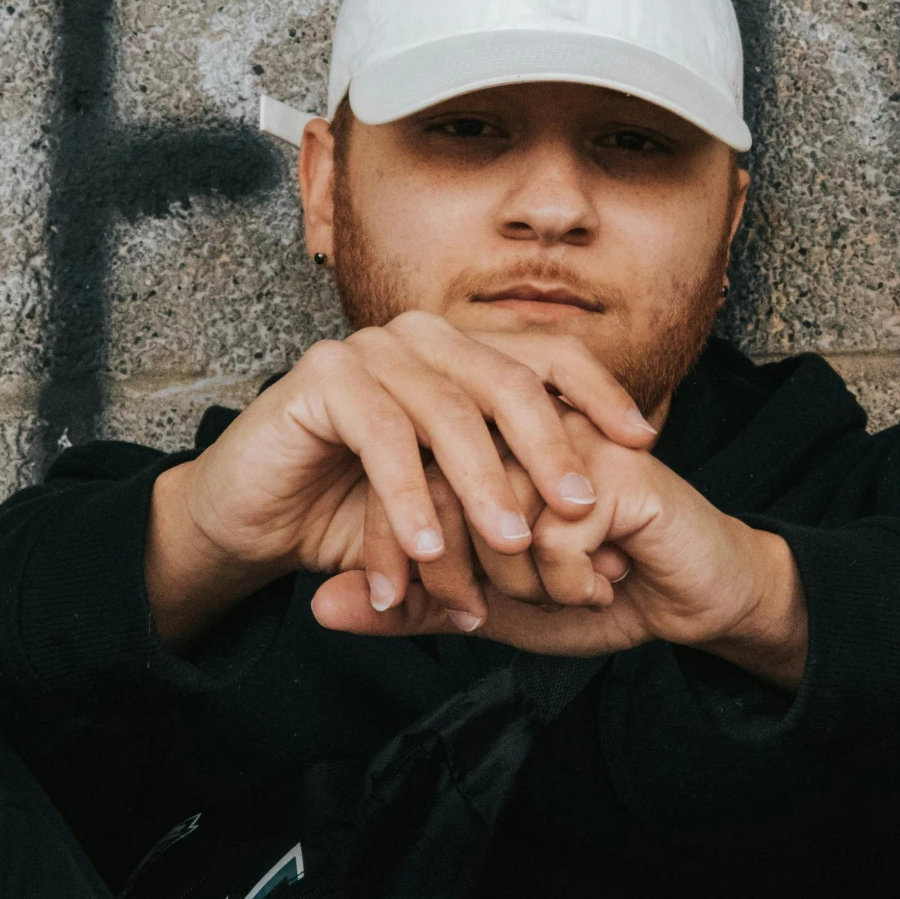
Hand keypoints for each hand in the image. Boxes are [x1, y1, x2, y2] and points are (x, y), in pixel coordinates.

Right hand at [145, 313, 658, 645]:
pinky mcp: (322, 376)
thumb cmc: (360, 516)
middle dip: (550, 447)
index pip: (547, 354)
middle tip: (580, 510)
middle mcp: (422, 338)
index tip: (643, 443)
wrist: (256, 523)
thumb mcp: (455, 517)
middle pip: (506, 379)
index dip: (600, 392)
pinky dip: (410, 497)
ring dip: (482, 486)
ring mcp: (371, 349)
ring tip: (509, 547)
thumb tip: (613, 560)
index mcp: (462, 355)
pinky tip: (431, 548)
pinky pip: (383, 434)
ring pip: (447, 412)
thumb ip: (519, 521)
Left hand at [311, 409, 809, 689]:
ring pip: (494, 515)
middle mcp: (519, 429)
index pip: (404, 483)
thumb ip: (407, 604)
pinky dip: (567, 581)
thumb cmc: (591, 593)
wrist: (692, 602)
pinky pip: (553, 534)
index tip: (444, 605)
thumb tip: (317, 607)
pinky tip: (599, 585)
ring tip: (558, 596)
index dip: (410, 556)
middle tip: (503, 608)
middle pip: (439, 496)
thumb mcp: (487, 608)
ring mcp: (568, 438)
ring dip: (522, 581)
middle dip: (463, 577)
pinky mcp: (615, 468)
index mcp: (482, 444)